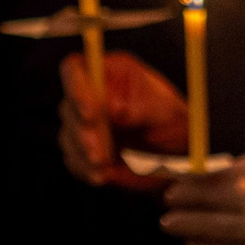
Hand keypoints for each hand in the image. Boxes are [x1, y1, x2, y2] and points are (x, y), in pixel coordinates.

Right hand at [57, 51, 183, 189]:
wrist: (175, 152)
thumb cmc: (173, 120)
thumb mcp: (166, 111)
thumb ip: (142, 107)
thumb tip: (115, 109)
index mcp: (109, 72)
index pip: (74, 69)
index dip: (76, 88)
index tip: (91, 113)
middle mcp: (88, 95)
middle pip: (69, 108)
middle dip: (84, 132)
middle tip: (100, 152)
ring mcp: (80, 123)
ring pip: (69, 136)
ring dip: (85, 153)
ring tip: (106, 165)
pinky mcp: (80, 149)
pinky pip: (74, 160)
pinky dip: (86, 169)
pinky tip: (102, 175)